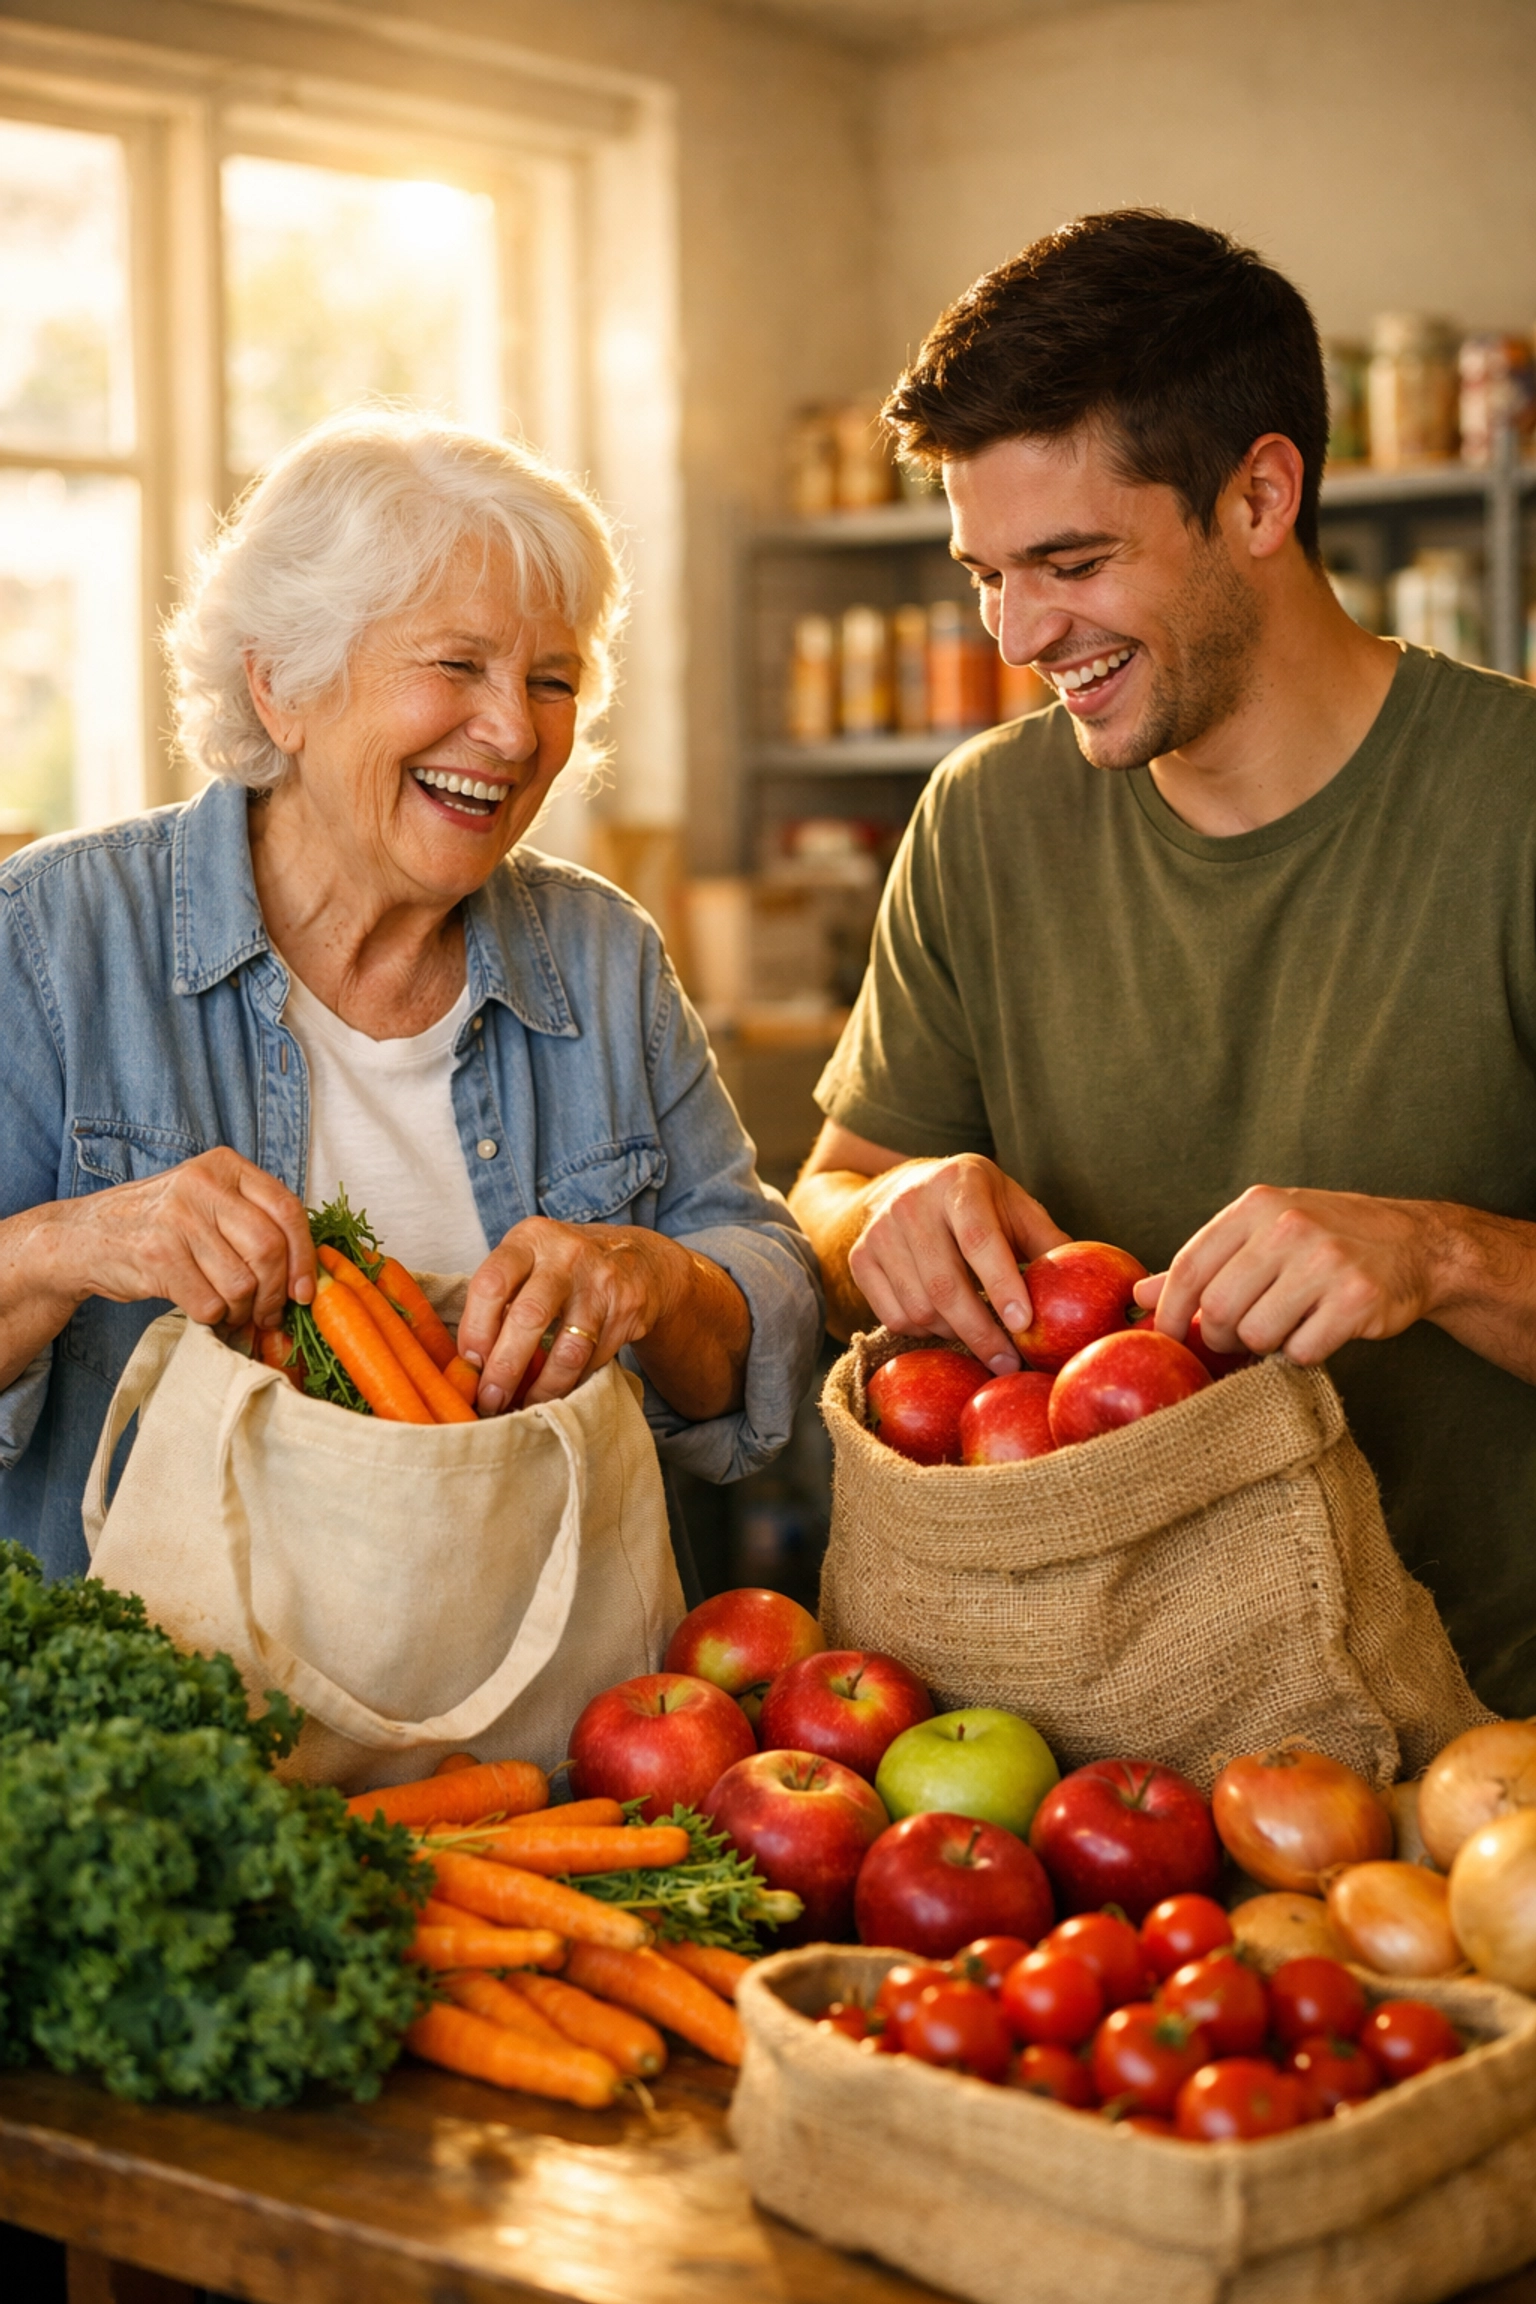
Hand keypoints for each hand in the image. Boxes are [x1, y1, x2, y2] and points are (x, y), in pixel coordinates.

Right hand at [41, 1148, 314, 1330]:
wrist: (83, 1237)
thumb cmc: (157, 1225)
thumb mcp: (205, 1200)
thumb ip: (251, 1218)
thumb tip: (306, 1273)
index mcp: (224, 1166)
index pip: (287, 1210)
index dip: (304, 1258)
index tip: (305, 1292)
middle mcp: (202, 1184)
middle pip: (269, 1250)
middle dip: (275, 1294)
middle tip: (269, 1314)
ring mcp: (177, 1218)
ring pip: (242, 1283)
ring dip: (243, 1311)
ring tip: (232, 1312)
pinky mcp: (157, 1255)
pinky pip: (210, 1303)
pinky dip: (214, 1318)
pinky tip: (205, 1311)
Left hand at [457, 1218, 691, 1412]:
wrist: (637, 1259)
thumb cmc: (563, 1269)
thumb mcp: (530, 1262)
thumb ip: (500, 1298)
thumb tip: (469, 1364)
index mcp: (529, 1239)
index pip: (491, 1284)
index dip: (475, 1330)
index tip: (470, 1365)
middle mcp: (566, 1254)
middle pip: (528, 1317)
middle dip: (505, 1368)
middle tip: (491, 1399)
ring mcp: (601, 1281)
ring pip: (568, 1350)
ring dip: (543, 1388)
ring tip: (525, 1405)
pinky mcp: (628, 1308)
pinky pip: (594, 1359)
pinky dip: (574, 1382)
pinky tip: (560, 1389)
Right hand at [847, 1153, 1070, 1371]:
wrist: (910, 1186)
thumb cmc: (979, 1205)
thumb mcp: (1016, 1207)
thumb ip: (1048, 1243)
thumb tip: (1084, 1287)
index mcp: (959, 1183)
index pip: (980, 1240)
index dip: (1002, 1285)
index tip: (1025, 1324)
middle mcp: (911, 1203)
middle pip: (946, 1286)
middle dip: (983, 1334)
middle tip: (1010, 1363)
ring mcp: (879, 1231)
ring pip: (920, 1309)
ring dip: (956, 1335)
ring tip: (982, 1337)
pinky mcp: (859, 1258)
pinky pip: (894, 1317)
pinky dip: (925, 1332)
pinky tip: (947, 1324)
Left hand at [1136, 1185, 1441, 1363]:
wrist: (1416, 1243)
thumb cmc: (1325, 1241)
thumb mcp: (1262, 1234)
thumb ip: (1205, 1263)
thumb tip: (1140, 1295)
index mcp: (1257, 1207)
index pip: (1189, 1267)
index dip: (1171, 1312)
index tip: (1168, 1338)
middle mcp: (1289, 1228)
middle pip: (1218, 1308)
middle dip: (1222, 1335)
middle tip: (1241, 1335)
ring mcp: (1326, 1261)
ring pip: (1257, 1334)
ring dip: (1266, 1345)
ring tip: (1286, 1327)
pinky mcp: (1358, 1298)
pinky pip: (1303, 1350)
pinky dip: (1304, 1353)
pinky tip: (1318, 1332)